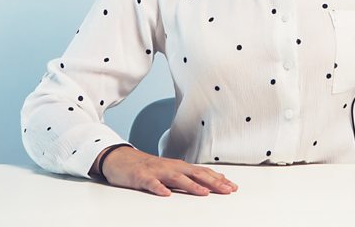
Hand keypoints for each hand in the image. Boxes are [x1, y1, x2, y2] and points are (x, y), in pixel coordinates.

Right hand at [99, 145, 238, 196]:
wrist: (121, 159)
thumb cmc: (148, 167)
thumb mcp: (171, 171)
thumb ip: (189, 176)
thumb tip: (211, 180)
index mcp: (179, 167)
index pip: (203, 172)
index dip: (218, 179)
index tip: (233, 187)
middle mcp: (171, 167)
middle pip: (195, 174)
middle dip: (213, 182)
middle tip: (227, 190)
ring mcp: (157, 171)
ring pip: (176, 178)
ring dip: (191, 185)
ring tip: (204, 193)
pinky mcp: (141, 177)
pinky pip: (151, 183)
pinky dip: (159, 188)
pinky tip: (166, 194)